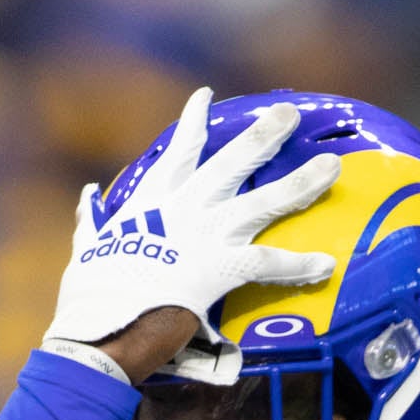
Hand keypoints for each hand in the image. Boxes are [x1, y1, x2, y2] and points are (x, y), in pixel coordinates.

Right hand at [44, 87, 340, 374]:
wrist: (103, 324)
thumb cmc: (91, 292)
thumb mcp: (89, 248)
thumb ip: (94, 221)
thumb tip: (88, 198)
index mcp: (152, 200)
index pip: (177, 151)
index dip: (193, 121)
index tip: (206, 94)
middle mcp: (185, 208)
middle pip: (231, 162)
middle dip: (263, 136)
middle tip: (288, 114)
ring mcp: (206, 235)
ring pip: (263, 202)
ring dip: (301, 183)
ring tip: (332, 166)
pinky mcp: (221, 268)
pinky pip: (269, 263)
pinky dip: (298, 265)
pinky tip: (325, 264)